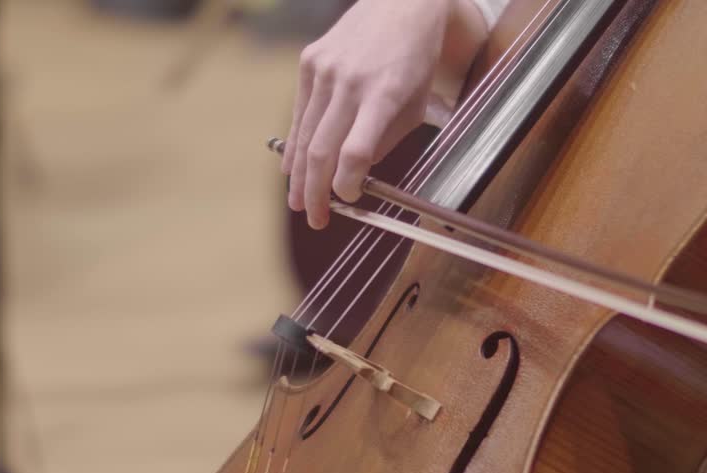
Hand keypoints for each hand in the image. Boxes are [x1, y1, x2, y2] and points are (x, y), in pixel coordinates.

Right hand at [281, 0, 488, 228]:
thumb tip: (353, 176)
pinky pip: (300, 112)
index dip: (348, 184)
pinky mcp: (309, 61)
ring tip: (298, 202)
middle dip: (317, 192)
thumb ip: (385, 142)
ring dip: (300, 176)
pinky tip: (291, 168)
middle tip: (316, 218)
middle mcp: (350, 81)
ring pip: (305, 135)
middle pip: (322, 150)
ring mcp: (324, 69)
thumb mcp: (416, 105)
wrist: (401, 4)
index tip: (350, 200)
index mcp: (384, 94)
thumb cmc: (414, 60)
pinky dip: (295, 144)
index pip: (356, 153)